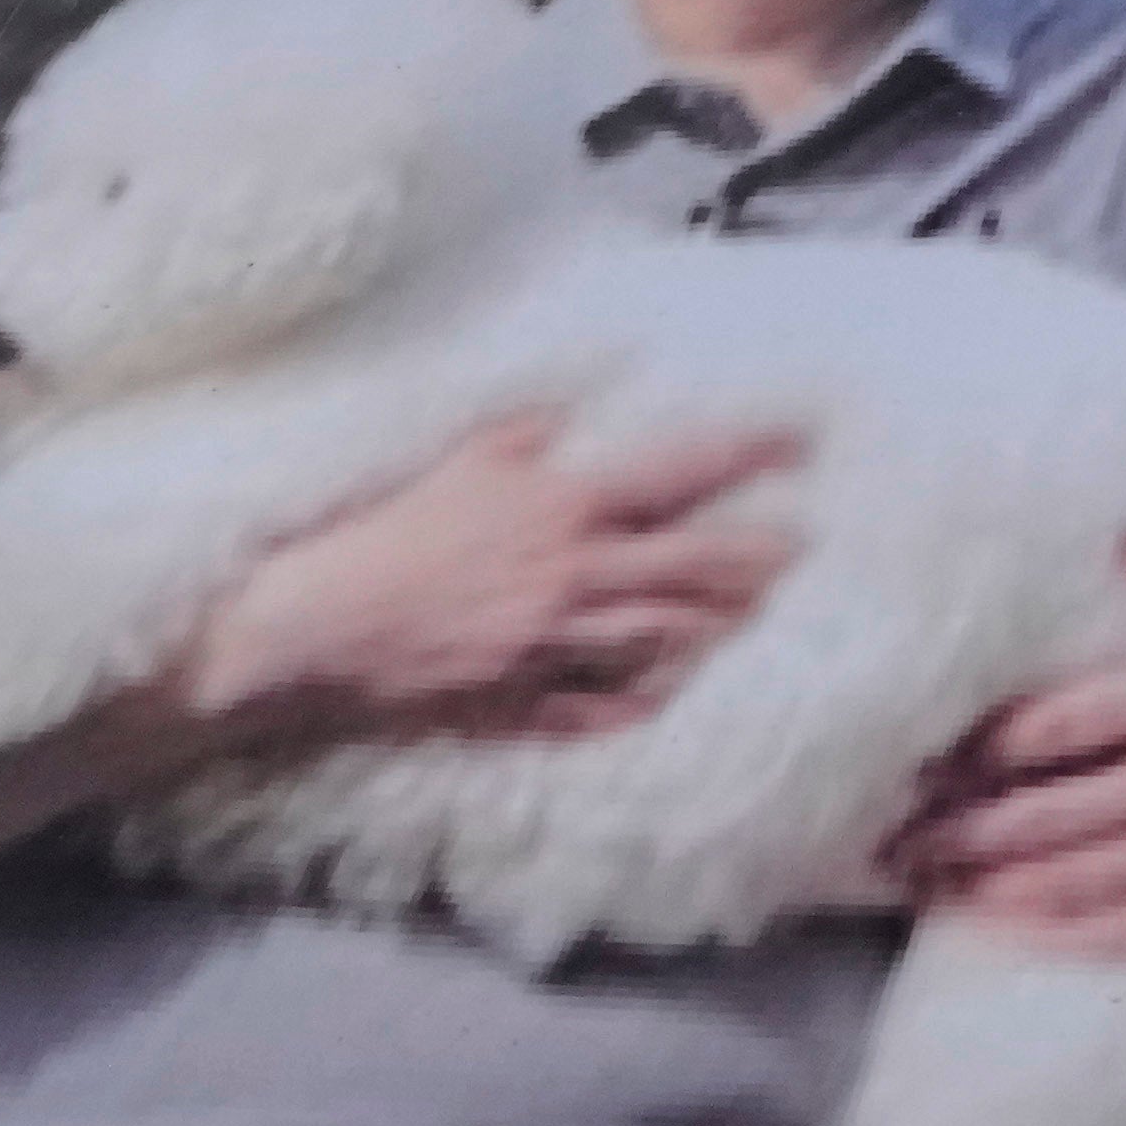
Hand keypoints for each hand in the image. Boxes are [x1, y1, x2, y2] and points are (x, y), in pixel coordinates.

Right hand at [178, 413, 801, 745]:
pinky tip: (663, 702)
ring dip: (710, 630)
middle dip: (750, 561)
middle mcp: (573, 578)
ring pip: (657, 640)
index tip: (794, 442)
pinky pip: (591, 708)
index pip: (672, 475)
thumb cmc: (388, 531)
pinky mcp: (520, 699)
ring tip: (754, 622)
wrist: (323, 621)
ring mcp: (553, 646)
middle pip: (687, 569)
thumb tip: (557, 417)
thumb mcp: (459, 462)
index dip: (738, 455)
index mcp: (562, 510)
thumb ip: (520, 440)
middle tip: (802, 554)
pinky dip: (630, 705)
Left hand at [886, 537, 1125, 953]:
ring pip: (1097, 875)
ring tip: (926, 882)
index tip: (918, 751)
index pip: (1070, 724)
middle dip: (967, 826)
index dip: (985, 744)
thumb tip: (1113, 531)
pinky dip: (1078, 929)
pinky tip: (1013, 925)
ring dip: (1004, 883)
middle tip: (888, 836)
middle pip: (1064, 811)